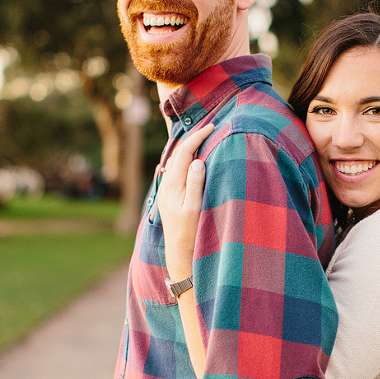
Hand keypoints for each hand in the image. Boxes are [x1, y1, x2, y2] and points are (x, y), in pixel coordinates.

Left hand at [156, 124, 214, 282]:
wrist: (179, 252)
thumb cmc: (191, 231)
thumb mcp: (195, 207)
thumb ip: (196, 183)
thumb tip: (198, 161)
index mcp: (173, 184)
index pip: (185, 152)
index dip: (197, 137)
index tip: (212, 127)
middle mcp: (167, 184)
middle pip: (179, 154)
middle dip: (193, 139)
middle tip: (210, 129)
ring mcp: (167, 190)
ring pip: (176, 162)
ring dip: (189, 150)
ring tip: (203, 141)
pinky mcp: (169, 196)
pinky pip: (176, 171)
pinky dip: (185, 161)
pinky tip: (191, 161)